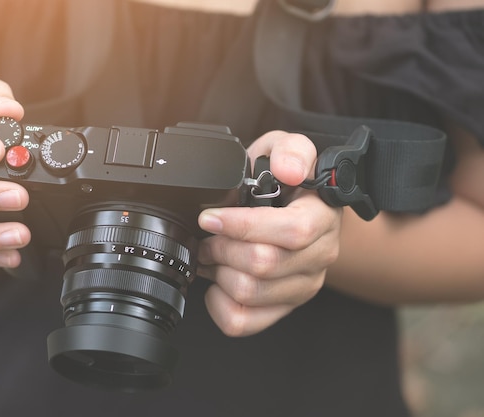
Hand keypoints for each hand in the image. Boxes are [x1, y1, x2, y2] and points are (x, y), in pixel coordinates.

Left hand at [197, 131, 341, 336]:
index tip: (210, 217)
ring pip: (250, 293)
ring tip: (211, 253)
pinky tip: (217, 282)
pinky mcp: (282, 308)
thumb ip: (292, 151)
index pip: (292, 231)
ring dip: (218, 272)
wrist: (293, 209)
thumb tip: (289, 170)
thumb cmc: (285, 180)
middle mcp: (319, 256)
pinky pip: (243, 321)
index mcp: (322, 217)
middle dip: (222, 248)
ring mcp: (302, 286)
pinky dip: (218, 304)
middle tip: (206, 235)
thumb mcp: (287, 150)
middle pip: (263, 265)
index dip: (243, 226)